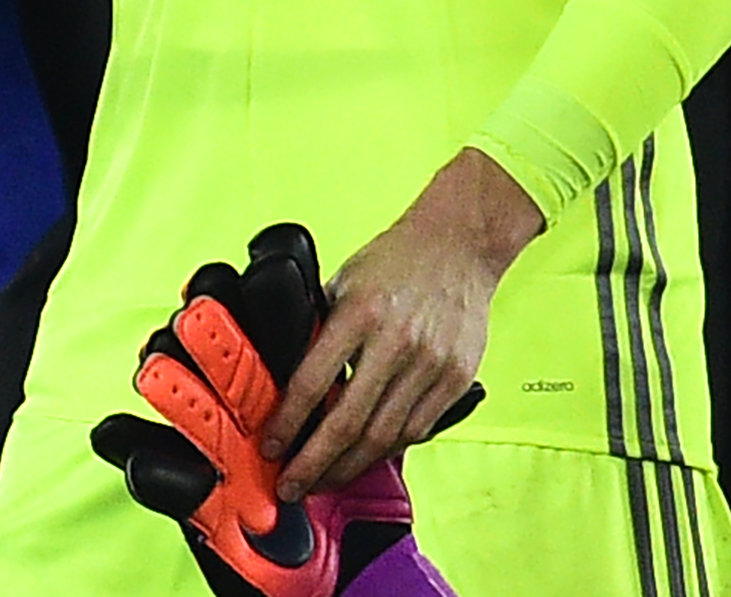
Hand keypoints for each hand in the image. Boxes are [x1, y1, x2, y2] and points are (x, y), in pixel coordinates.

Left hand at [269, 150, 538, 500]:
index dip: (288, 423)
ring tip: (325, 481)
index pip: (313, 382)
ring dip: (351, 465)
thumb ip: (322, 328)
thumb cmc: (395, 260)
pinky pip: (417, 428)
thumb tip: (291, 377)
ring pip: (385, 435)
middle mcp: (396, 341)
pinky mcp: (455, 377)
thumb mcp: (344, 281)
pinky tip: (366, 458)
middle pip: (349, 423)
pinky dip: (388, 449)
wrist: (459, 244)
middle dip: (315, 463)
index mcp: (358, 312)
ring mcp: (430, 363)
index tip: (271, 446)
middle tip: (292, 486)